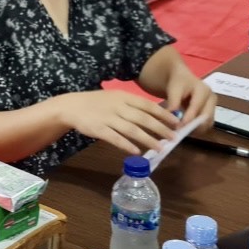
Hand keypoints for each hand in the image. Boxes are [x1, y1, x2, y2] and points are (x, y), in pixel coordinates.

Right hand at [60, 90, 180, 155]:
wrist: (72, 106)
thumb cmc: (97, 102)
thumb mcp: (115, 98)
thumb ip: (132, 105)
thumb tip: (154, 115)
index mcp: (124, 97)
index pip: (148, 105)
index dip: (163, 114)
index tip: (176, 123)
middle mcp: (118, 106)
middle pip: (143, 118)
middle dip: (160, 128)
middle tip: (173, 138)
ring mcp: (108, 118)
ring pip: (132, 129)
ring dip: (148, 139)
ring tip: (160, 148)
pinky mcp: (99, 129)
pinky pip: (115, 138)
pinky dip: (126, 145)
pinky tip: (137, 152)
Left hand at [162, 68, 216, 129]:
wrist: (181, 79)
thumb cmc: (178, 83)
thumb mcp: (173, 89)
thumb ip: (173, 102)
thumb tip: (173, 117)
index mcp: (204, 90)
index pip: (197, 107)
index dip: (189, 118)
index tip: (179, 126)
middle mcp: (211, 98)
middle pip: (207, 117)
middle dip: (194, 126)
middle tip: (181, 132)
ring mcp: (212, 106)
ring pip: (207, 123)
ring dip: (196, 129)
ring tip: (182, 131)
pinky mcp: (210, 113)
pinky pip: (206, 125)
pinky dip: (196, 129)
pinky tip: (186, 129)